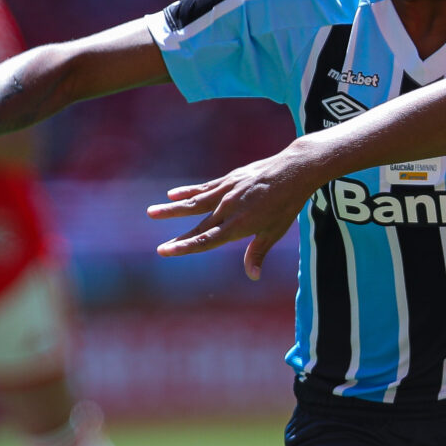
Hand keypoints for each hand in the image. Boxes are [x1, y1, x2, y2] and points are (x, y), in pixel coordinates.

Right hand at [146, 146, 320, 279]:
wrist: (294, 169)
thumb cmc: (287, 204)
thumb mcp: (275, 231)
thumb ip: (258, 252)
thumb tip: (253, 275)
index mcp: (240, 224)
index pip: (207, 240)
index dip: (185, 247)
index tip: (166, 251)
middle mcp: (229, 208)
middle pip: (198, 226)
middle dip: (178, 238)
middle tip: (159, 249)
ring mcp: (226, 191)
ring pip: (194, 203)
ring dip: (172, 209)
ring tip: (152, 212)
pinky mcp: (228, 179)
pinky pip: (204, 188)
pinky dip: (188, 191)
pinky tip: (172, 194)